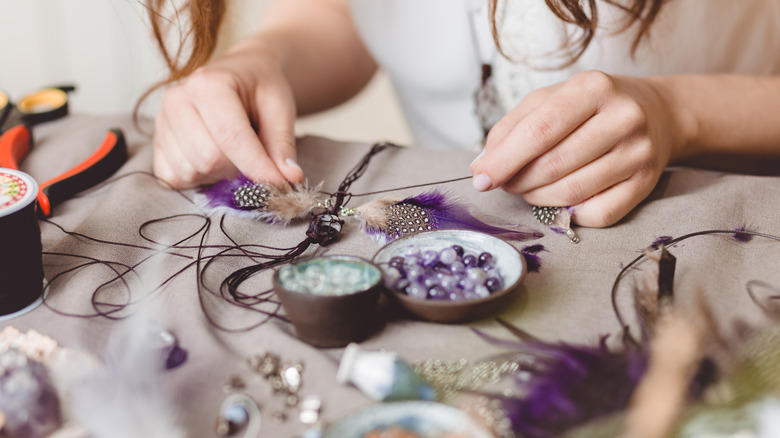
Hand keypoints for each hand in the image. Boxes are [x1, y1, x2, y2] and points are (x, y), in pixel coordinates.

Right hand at [153, 43, 303, 188]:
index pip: (231, 137)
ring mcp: (161, 122)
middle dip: (238, 171)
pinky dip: (198, 179)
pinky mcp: (157, 143)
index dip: (257, 168)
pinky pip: (174, 178)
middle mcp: (177, 100)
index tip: (280, 186)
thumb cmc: (260, 88)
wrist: (239, 75)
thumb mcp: (280, 107)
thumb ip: (282, 143)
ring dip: (219, 176)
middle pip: (208, 159)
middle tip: (256, 161)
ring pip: (191, 172)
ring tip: (234, 155)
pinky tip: (213, 162)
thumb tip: (290, 178)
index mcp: (208, 83)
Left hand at [470, 71, 683, 226]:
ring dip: (538, 199)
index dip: (504, 160)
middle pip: (552, 166)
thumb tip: (481, 167)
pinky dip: (569, 214)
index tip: (480, 178)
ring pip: (572, 194)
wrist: (658, 113)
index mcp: (593, 88)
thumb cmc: (590, 107)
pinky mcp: (647, 184)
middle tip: (506, 183)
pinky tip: (561, 200)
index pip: (539, 131)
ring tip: (529, 189)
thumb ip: (511, 128)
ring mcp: (639, 153)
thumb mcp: (550, 99)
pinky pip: (597, 214)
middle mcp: (622, 118)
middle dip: (518, 181)